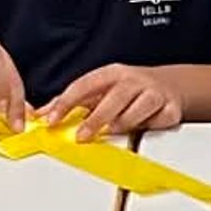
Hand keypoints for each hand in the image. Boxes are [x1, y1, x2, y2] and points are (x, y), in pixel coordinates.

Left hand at [39, 65, 183, 140]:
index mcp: (112, 73)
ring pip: (138, 109)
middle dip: (96, 119)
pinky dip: (149, 126)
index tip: (52, 119)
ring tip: (113, 130)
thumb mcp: (100, 89)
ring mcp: (153, 93)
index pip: (84, 85)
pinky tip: (144, 126)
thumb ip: (71, 102)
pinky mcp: (170, 108)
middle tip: (82, 136)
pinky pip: (158, 121)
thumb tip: (40, 114)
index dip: (66, 102)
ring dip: (123, 123)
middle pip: (114, 97)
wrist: (168, 86)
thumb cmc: (128, 90)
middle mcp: (133, 80)